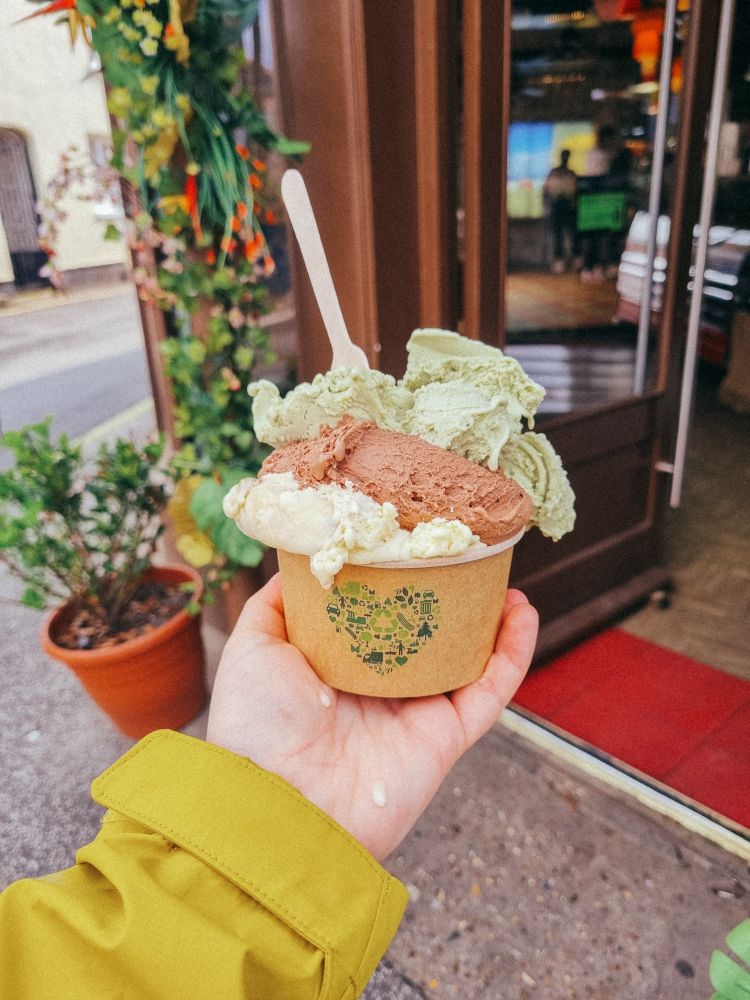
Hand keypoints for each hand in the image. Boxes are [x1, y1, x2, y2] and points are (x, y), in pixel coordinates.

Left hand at [207, 575, 537, 860]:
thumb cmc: (257, 724)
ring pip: (467, 658)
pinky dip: (513, 653)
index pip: (378, 617)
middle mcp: (379, 688)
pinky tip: (523, 612)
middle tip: (466, 555)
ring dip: (491, 619)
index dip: (399, 583)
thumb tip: (298, 565)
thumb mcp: (254, 647)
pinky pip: (490, 690)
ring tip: (503, 577)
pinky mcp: (445, 736)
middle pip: (428, 635)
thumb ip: (275, 605)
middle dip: (449, 597)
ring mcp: (415, 713)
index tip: (415, 545)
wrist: (280, 801)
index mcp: (336, 667)